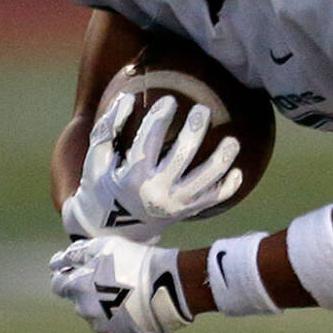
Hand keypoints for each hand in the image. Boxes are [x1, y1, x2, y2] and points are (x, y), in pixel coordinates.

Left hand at [49, 236, 191, 332]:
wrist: (165, 286)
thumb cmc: (133, 261)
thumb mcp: (103, 247)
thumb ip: (77, 254)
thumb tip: (57, 261)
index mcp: (77, 287)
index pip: (58, 285)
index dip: (66, 276)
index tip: (77, 270)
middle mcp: (84, 310)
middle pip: (78, 300)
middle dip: (88, 290)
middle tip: (110, 279)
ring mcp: (100, 325)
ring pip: (95, 314)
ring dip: (104, 305)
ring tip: (126, 292)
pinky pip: (111, 325)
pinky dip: (117, 317)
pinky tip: (133, 306)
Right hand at [61, 93, 242, 242]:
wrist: (111, 233)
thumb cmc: (101, 188)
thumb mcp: (96, 161)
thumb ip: (107, 129)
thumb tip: (127, 98)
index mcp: (133, 178)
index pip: (149, 141)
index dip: (160, 118)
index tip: (170, 100)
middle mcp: (157, 192)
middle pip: (183, 155)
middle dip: (196, 130)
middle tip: (202, 110)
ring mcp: (176, 205)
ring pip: (208, 179)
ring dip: (223, 158)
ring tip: (233, 140)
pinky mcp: (187, 213)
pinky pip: (215, 199)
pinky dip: (229, 186)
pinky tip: (237, 171)